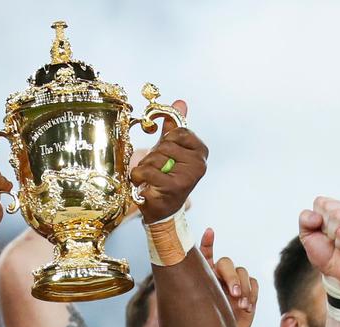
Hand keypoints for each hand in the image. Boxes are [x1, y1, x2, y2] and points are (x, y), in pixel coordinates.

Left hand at [129, 101, 208, 223]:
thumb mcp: (171, 150)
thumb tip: (180, 102)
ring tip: (150, 178)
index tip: (164, 152)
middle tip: (156, 169)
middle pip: (165, 144)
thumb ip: (175, 127)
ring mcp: (188, 176)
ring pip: (154, 157)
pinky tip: (144, 185)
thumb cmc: (166, 177)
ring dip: (145, 167)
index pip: (179, 131)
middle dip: (153, 156)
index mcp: (201, 152)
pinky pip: (146, 171)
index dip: (166, 140)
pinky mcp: (173, 187)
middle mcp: (199, 164)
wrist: (163, 210)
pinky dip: (138, 177)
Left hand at [199, 228, 256, 326]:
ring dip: (243, 288)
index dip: (207, 242)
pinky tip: (247, 307)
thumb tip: (189, 281)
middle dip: (232, 277)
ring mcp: (234, 282)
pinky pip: (254, 283)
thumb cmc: (206, 321)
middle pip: (227, 263)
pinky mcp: (247, 290)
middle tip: (233, 294)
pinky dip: (252, 294)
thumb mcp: (196, 307)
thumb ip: (194, 289)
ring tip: (241, 305)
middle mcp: (219, 275)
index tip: (209, 232)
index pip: (205, 254)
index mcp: (204, 275)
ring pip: (242, 271)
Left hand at [299, 197, 339, 291]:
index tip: (324, 233)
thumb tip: (316, 217)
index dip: (316, 221)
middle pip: (328, 207)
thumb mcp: (307, 235)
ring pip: (338, 216)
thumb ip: (305, 220)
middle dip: (325, 228)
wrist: (337, 274)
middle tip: (334, 239)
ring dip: (334, 235)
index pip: (320, 202)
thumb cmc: (325, 253)